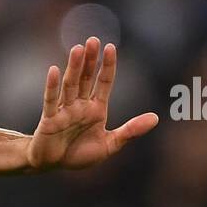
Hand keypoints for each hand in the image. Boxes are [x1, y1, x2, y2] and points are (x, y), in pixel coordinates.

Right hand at [27, 37, 159, 170]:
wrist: (53, 166)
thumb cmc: (79, 154)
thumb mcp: (109, 145)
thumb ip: (130, 131)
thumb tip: (156, 118)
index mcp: (96, 109)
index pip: (104, 82)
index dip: (107, 65)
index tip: (111, 47)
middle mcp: (80, 105)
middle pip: (85, 78)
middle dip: (89, 60)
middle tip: (93, 40)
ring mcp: (64, 110)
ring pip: (70, 85)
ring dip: (74, 67)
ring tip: (77, 49)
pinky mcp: (50, 119)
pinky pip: (51, 100)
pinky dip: (52, 86)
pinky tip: (54, 70)